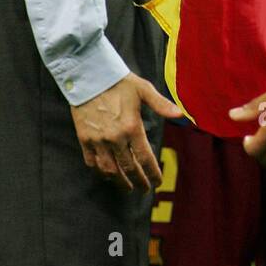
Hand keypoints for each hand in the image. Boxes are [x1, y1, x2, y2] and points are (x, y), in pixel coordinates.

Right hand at [71, 73, 182, 191]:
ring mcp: (98, 140)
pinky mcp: (84, 139)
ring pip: (109, 170)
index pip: (145, 159)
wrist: (88, 76)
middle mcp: (115, 137)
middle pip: (129, 169)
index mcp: (132, 127)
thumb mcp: (144, 89)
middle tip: (145, 189)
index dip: (152, 173)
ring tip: (127, 187)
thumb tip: (181, 116)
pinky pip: (91, 162)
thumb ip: (162, 104)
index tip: (157, 181)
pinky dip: (100, 171)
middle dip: (138, 182)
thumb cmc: (119, 82)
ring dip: (119, 182)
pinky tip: (107, 174)